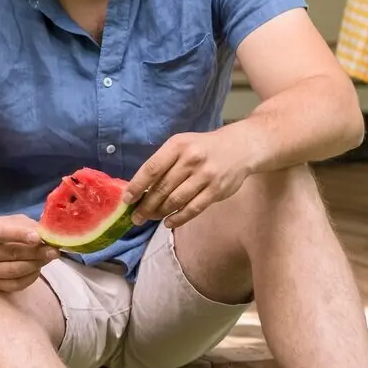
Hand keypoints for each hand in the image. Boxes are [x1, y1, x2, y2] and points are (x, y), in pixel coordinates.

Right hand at [0, 214, 57, 292]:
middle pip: (10, 253)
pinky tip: (37, 268)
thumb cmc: (7, 230)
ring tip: (47, 258)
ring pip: (14, 270)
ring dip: (35, 264)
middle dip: (35, 252)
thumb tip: (48, 236)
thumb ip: (31, 227)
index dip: (19, 234)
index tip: (38, 238)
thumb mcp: (17, 221)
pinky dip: (31, 277)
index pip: (0, 232)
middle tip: (53, 250)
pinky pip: (16, 284)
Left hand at [125, 126, 259, 228]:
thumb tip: (140, 189)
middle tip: (136, 217)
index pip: (151, 169)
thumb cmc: (203, 147)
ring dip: (159, 212)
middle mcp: (191, 160)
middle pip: (162, 188)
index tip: (127, 200)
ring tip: (149, 218)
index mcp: (177, 146)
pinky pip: (193, 208)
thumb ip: (163, 163)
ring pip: (175, 200)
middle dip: (146, 205)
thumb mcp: (182, 145)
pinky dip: (178, 218)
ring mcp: (205, 176)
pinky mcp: (216, 190)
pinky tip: (168, 222)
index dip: (137, 186)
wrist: (240, 147)